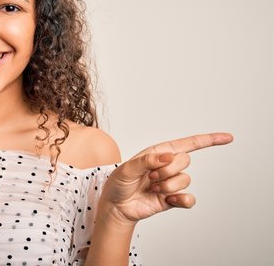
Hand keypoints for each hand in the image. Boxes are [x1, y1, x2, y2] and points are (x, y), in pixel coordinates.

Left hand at [99, 133, 232, 225]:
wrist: (116, 207)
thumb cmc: (119, 184)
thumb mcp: (126, 168)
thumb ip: (147, 160)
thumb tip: (168, 156)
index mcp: (159, 153)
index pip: (188, 144)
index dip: (208, 140)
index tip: (227, 138)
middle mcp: (168, 166)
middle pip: (185, 160)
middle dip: (167, 169)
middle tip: (150, 177)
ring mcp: (172, 183)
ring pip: (185, 180)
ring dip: (167, 185)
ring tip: (151, 188)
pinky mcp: (173, 199)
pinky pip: (189, 199)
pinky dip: (181, 199)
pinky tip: (168, 200)